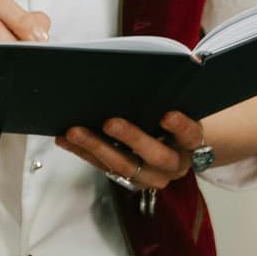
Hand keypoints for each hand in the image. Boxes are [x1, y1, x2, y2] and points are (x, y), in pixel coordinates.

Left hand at [57, 106, 203, 190]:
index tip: (167, 115)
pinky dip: (83, 152)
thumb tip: (141, 76)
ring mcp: (150, 176)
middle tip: (110, 122)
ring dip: (96, 147)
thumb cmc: (172, 120)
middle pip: (155, 155)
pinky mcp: (128, 179)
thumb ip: (166, 100)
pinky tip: (66, 139)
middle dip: (132, 138)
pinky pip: (104, 167)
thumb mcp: (178, 109)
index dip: (180, 127)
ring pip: (125, 166)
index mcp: (191, 144)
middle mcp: (174, 164)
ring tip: (75, 131)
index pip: (191, 135)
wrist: (175, 147)